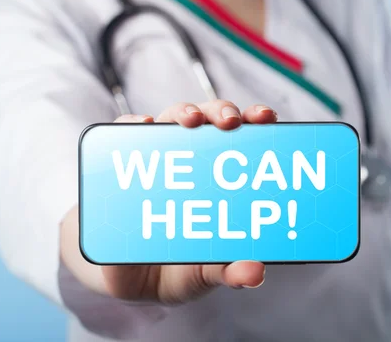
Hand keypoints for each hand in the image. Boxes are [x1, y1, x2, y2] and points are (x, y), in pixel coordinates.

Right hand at [100, 100, 276, 304]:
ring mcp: (159, 156)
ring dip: (184, 113)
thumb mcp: (206, 271)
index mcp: (222, 176)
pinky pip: (125, 132)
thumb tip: (256, 274)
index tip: (266, 117)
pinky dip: (133, 122)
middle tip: (231, 122)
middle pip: (211, 120)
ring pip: (172, 118)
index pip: (244, 137)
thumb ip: (230, 271)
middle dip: (223, 111)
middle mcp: (193, 158)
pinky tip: (143, 124)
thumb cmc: (179, 265)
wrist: (129, 278)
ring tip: (191, 122)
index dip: (256, 120)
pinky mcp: (124, 163)